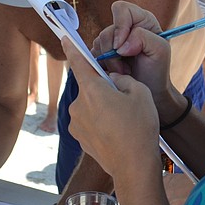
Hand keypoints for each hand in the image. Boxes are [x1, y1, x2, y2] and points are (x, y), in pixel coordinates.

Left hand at [63, 36, 159, 179]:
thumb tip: (112, 81)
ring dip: (103, 107)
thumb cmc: (139, 128)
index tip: (64, 37)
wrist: (133, 167)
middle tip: (124, 102)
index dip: (72, 48)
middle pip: (90, 87)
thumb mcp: (139, 93)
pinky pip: (90, 121)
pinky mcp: (79, 137)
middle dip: (104, 89)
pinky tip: (117, 132)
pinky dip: (101, 122)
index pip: (79, 63)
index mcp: (92, 90)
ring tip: (123, 121)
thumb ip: (122, 79)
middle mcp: (78, 105)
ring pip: (91, 105)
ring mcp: (76, 123)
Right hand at [91, 1, 175, 106]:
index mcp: (141, 19)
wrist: (149, 90)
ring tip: (123, 71)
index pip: (121, 9)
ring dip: (109, 62)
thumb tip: (120, 44)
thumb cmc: (157, 69)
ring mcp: (112, 39)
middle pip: (107, 31)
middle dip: (113, 53)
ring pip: (98, 44)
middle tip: (125, 68)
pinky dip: (102, 66)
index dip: (119, 27)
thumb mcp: (160, 50)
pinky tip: (115, 72)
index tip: (122, 48)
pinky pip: (93, 55)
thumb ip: (143, 38)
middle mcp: (125, 26)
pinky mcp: (102, 52)